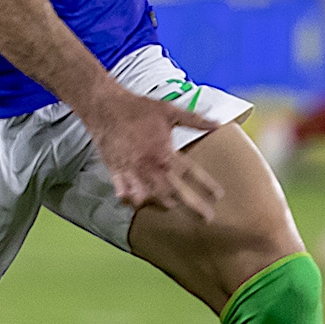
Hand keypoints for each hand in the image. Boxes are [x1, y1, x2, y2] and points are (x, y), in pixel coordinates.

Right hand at [82, 88, 221, 217]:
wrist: (106, 107)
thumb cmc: (138, 108)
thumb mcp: (169, 111)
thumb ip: (194, 120)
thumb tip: (216, 123)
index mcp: (164, 152)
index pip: (190, 173)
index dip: (206, 185)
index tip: (218, 195)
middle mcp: (149, 166)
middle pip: (173, 192)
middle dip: (191, 206)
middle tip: (205, 217)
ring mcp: (131, 171)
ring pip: (149, 197)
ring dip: (162, 204)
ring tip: (172, 207)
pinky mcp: (116, 171)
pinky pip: (123, 192)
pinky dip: (130, 199)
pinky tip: (135, 203)